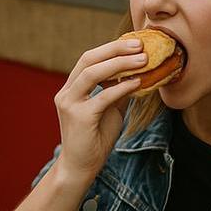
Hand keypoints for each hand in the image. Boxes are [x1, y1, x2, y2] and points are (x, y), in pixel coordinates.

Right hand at [51, 37, 146, 181]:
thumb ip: (118, 91)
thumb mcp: (110, 110)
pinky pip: (102, 96)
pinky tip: (138, 83)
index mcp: (72, 88)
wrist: (81, 168)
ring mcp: (69, 103)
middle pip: (88, 59)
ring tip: (143, 60)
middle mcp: (66, 92)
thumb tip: (138, 74)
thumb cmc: (95, 140)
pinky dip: (121, 87)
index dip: (111, 48)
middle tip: (140, 45)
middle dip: (115, 49)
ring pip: (92, 73)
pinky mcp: (79, 117)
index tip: (135, 43)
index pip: (89, 59)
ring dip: (119, 63)